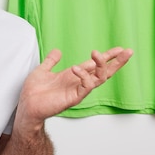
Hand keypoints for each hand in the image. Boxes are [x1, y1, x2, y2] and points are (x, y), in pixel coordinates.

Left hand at [15, 47, 132, 130]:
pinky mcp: (73, 98)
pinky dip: (84, 76)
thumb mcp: (43, 70)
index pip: (95, 65)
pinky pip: (86, 87)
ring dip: (102, 65)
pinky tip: (76, 68)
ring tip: (97, 53)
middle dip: (117, 62)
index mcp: (74, 76)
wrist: (27, 105)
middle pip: (104, 72)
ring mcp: (78, 91)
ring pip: (99, 78)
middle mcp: (78, 83)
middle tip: (127, 51)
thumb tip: (57, 51)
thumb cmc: (34, 91)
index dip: (107, 57)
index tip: (120, 49)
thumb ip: (51, 61)